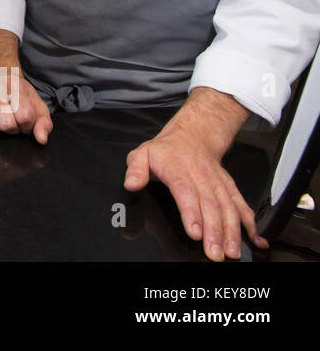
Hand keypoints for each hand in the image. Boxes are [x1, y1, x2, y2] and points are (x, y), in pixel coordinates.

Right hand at [0, 67, 52, 144]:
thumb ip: (43, 123)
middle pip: (6, 124)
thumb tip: (41, 138)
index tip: (26, 121)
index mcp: (15, 85)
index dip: (27, 125)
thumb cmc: (20, 96)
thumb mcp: (37, 107)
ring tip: (1, 119)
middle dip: (13, 129)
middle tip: (13, 121)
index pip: (24, 116)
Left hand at [123, 121, 266, 261]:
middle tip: (215, 253)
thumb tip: (131, 184)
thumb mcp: (142, 154)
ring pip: (229, 208)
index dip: (192, 213)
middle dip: (215, 231)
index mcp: (178, 169)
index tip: (195, 232)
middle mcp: (201, 177)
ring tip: (232, 251)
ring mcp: (218, 183)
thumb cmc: (165, 151)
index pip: (186, 192)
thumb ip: (135, 169)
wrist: (193, 136)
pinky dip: (251, 224)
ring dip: (232, 231)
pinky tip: (257, 240)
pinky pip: (242, 206)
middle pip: (210, 205)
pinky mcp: (230, 188)